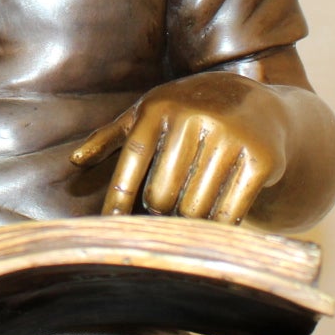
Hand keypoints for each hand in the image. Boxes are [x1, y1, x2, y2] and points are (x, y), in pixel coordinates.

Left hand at [70, 72, 289, 224]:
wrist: (261, 109)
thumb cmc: (192, 114)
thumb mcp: (152, 113)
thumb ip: (112, 136)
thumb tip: (74, 161)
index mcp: (160, 108)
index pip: (131, 162)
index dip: (118, 199)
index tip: (110, 227)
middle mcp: (194, 118)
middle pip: (161, 194)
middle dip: (160, 212)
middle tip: (166, 214)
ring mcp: (230, 137)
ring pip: (195, 208)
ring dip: (190, 221)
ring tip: (191, 214)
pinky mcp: (260, 158)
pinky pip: (230, 211)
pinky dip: (220, 226)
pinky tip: (218, 223)